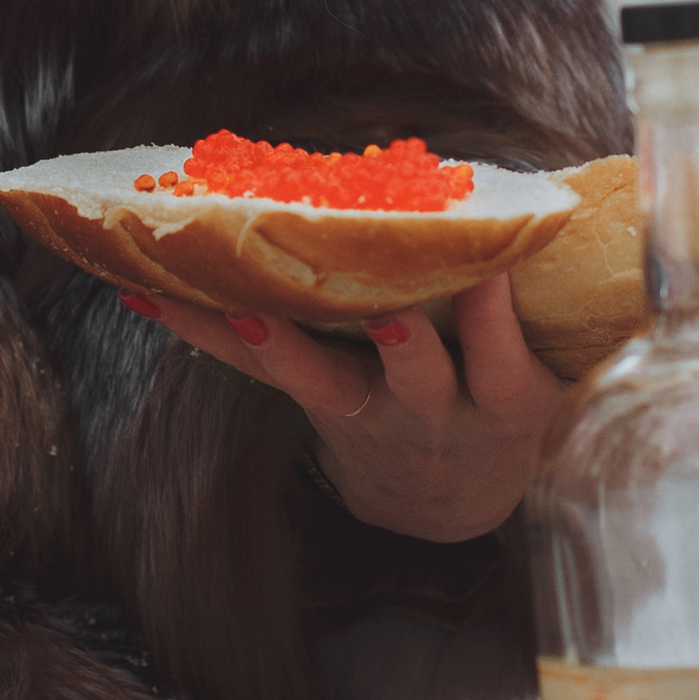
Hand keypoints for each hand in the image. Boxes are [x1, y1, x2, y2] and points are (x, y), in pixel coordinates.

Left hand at [134, 270, 568, 541]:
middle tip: (383, 316)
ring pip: (314, 377)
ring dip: (275, 339)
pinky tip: (148, 295)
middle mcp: (431, 414)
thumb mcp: (543, 373)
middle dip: (401, 346)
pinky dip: (202, 329)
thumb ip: (536, 304)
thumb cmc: (502, 404)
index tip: (492, 272)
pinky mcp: (312, 404)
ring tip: (239, 302)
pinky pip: (253, 369)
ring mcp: (366, 414)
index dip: (496, 323)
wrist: (449, 501)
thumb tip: (550, 198)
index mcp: (501, 401)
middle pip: (416, 379)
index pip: (502, 361)